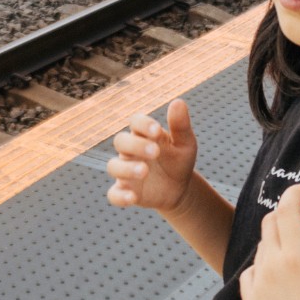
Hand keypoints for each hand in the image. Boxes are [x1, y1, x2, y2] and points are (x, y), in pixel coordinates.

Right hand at [106, 99, 198, 213]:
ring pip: (114, 166)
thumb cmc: (179, 161)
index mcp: (144, 134)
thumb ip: (181, 125)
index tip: (157, 131)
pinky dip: (120, 196)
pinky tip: (133, 198)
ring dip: (127, 168)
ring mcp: (126, 172)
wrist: (179, 189)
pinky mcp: (126, 191)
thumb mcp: (185, 144)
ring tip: (145, 171)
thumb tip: (178, 102)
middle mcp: (131, 151)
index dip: (143, 124)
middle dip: (136, 145)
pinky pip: (114, 194)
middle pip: (120, 141)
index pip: (135, 122)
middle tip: (156, 152)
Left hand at [238, 185, 299, 299]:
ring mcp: (257, 285)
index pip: (287, 212)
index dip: (294, 195)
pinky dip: (265, 263)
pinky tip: (281, 274)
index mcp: (296, 259)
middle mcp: (271, 268)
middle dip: (290, 215)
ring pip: (262, 247)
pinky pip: (251, 270)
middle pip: (271, 224)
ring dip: (279, 239)